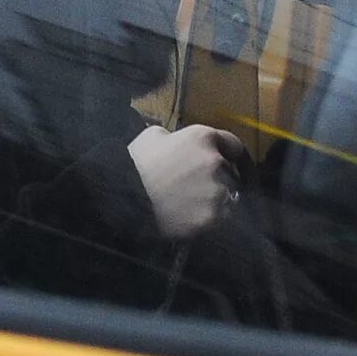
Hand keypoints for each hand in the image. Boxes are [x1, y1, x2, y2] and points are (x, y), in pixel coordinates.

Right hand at [129, 124, 244, 241]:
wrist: (124, 197)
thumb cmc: (135, 163)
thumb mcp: (152, 136)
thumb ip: (175, 137)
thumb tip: (177, 142)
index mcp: (204, 138)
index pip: (233, 145)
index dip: (228, 153)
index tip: (227, 161)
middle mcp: (216, 162)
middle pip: (229, 173)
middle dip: (218, 178)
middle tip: (195, 187)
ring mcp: (216, 192)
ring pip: (227, 198)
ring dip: (214, 200)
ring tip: (191, 206)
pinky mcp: (211, 217)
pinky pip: (217, 219)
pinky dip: (207, 218)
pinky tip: (189, 218)